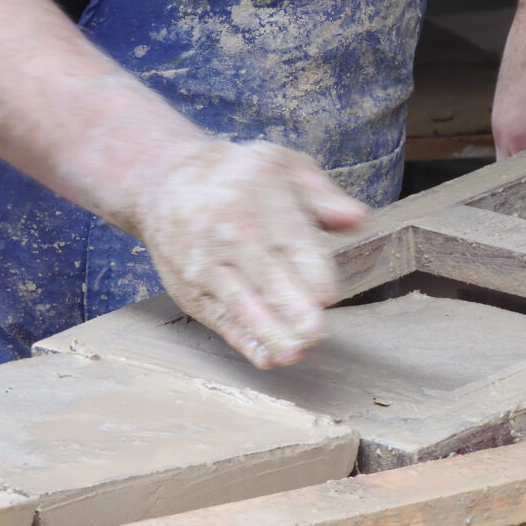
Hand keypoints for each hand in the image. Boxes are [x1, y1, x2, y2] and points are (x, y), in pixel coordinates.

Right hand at [133, 140, 368, 368]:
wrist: (166, 182)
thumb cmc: (241, 178)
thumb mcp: (284, 167)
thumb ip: (325, 196)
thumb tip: (359, 219)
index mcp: (263, 204)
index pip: (295, 246)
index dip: (313, 274)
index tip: (328, 296)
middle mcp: (232, 236)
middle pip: (268, 278)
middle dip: (293, 308)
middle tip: (316, 332)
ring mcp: (208, 266)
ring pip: (242, 304)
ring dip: (269, 331)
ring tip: (295, 353)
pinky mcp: (192, 291)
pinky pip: (220, 319)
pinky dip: (243, 341)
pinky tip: (266, 358)